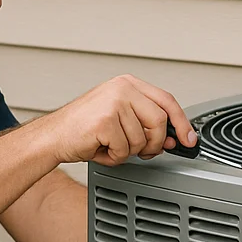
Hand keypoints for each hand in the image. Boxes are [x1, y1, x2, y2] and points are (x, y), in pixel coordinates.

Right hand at [40, 74, 195, 166]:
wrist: (53, 136)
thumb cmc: (83, 129)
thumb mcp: (119, 118)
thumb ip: (146, 123)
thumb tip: (173, 139)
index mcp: (127, 84)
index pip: (167, 100)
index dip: (182, 122)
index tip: (189, 139)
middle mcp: (122, 88)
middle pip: (160, 121)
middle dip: (153, 143)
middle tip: (139, 150)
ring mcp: (113, 103)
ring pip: (142, 139)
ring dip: (127, 152)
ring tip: (109, 145)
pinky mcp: (105, 121)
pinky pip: (124, 149)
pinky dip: (113, 157)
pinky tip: (100, 149)